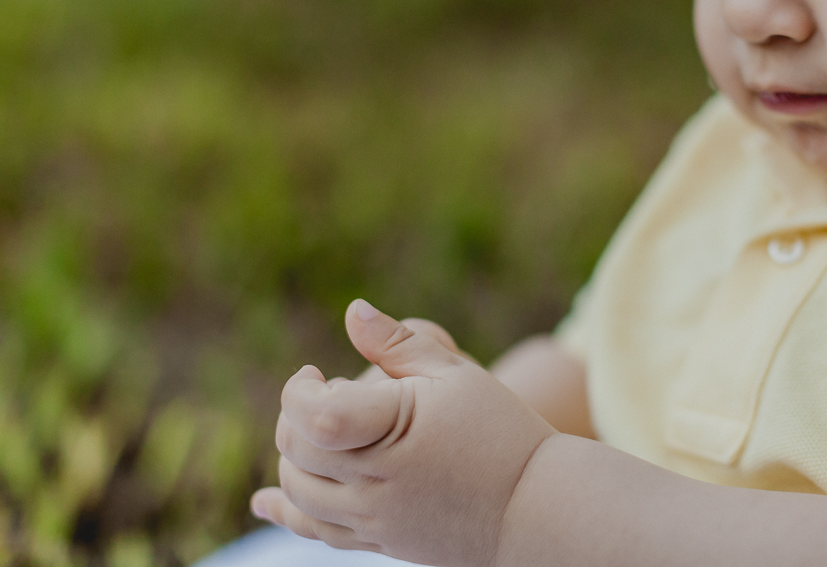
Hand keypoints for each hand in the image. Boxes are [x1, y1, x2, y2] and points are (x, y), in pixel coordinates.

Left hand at [251, 300, 555, 566]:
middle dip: (296, 417)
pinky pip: (316, 533)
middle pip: (297, 452)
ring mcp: (374, 520)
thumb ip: (398, 342)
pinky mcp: (380, 541)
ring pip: (299, 494)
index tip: (315, 372)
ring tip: (320, 431)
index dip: (298, 391)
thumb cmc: (499, 431)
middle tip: (323, 392)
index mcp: (392, 435)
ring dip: (293, 457)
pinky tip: (266, 501)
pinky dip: (286, 512)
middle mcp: (374, 485)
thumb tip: (353, 311)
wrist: (534, 506)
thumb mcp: (456, 372)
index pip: (313, 415)